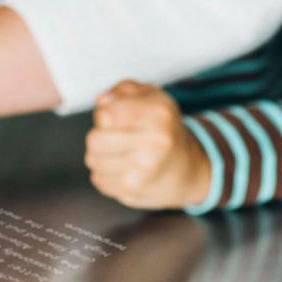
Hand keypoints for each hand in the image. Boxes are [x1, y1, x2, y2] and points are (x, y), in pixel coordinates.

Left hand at [85, 81, 210, 209]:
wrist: (189, 171)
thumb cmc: (165, 130)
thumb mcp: (154, 98)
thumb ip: (124, 89)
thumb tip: (101, 100)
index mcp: (158, 114)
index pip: (106, 113)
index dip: (106, 114)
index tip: (119, 118)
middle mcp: (153, 143)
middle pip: (95, 139)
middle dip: (101, 136)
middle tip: (118, 137)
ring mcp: (143, 171)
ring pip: (93, 159)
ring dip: (101, 156)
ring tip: (121, 153)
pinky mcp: (133, 192)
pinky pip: (98, 179)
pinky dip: (106, 174)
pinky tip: (124, 169)